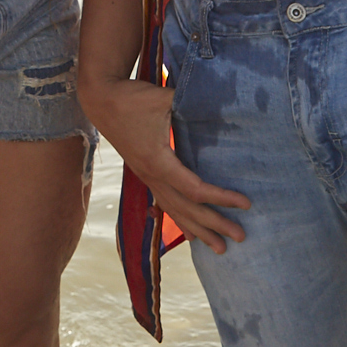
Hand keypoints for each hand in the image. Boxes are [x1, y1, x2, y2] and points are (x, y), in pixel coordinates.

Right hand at [80, 75, 249, 252]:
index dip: (221, 198)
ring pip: (174, 211)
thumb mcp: (164, 97)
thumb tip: (224, 99)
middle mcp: (152, 176)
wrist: (101, 99)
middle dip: (214, 225)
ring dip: (198, 231)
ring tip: (219, 249)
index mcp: (158, 162)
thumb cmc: (133, 97)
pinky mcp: (145, 173)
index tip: (245, 204)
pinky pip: (165, 204)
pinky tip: (190, 235)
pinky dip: (180, 220)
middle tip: (241, 238)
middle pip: (187, 208)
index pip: (195, 189)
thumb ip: (192, 100)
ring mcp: (147, 177)